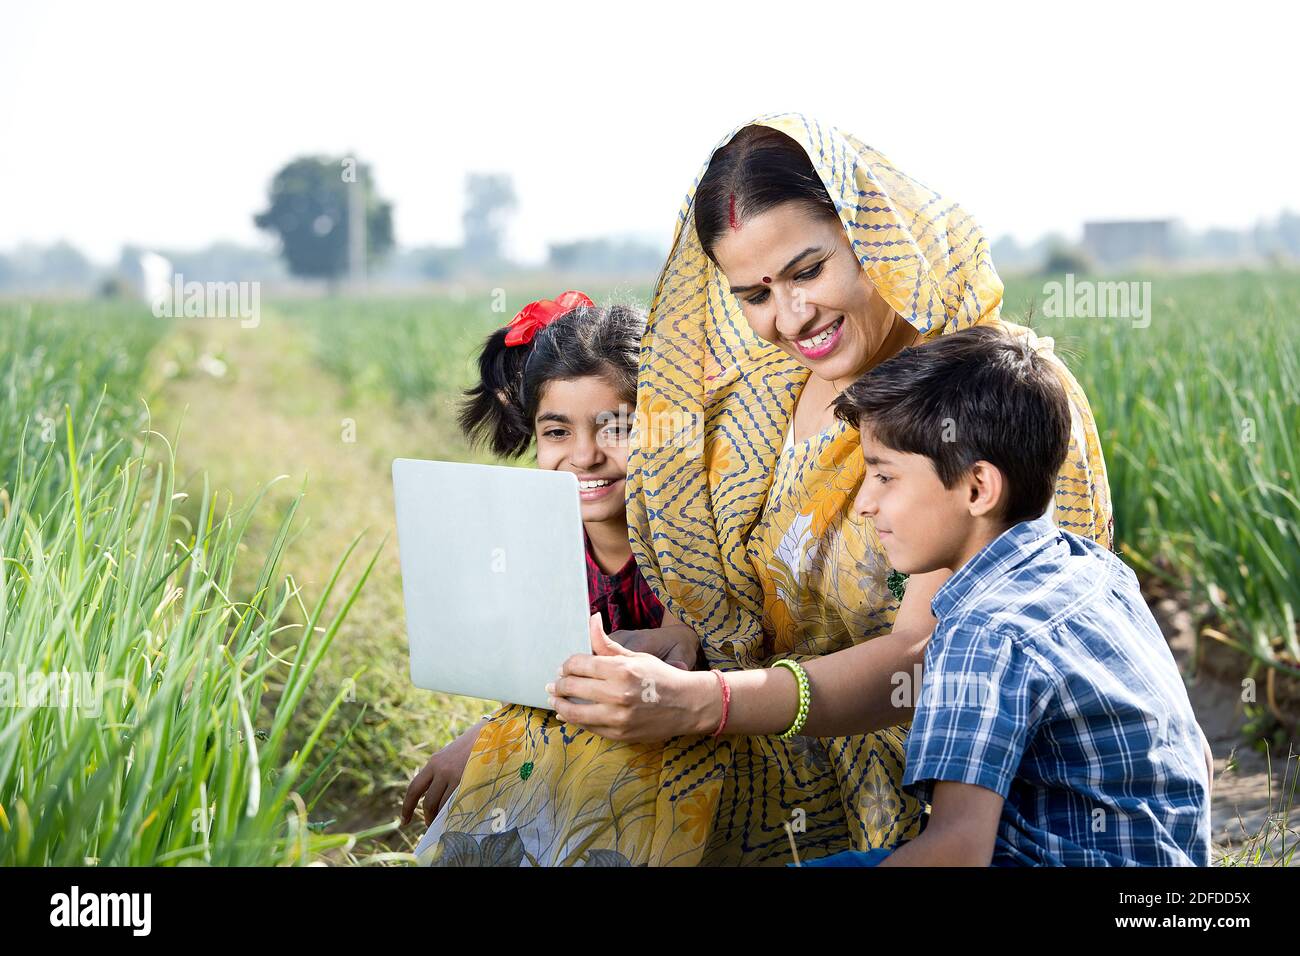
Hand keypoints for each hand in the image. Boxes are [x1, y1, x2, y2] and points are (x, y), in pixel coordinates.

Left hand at [400, 720, 485, 826]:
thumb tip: (432, 799)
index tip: (404, 821)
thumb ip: (438, 773)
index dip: (407, 807)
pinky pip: (458, 802)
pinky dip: (455, 811)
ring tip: (445, 821)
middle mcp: (441, 769)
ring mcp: (456, 775)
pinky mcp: (470, 780)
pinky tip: (457, 813)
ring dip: (442, 817)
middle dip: (427, 816)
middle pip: (428, 801)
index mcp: (433, 763)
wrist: (489, 733)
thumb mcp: (448, 756)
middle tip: (429, 824)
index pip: (414, 788)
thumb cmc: (469, 747)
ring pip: (443, 805)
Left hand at [547, 614, 717, 741]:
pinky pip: (588, 727)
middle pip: (572, 686)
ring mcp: (617, 717)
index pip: (579, 665)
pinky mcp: (619, 734)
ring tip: (555, 700)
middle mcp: (617, 694)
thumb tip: (592, 619)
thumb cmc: (661, 676)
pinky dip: (575, 720)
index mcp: (621, 669)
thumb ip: (608, 642)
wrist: (688, 705)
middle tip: (554, 684)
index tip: (565, 667)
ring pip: (574, 712)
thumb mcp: (636, 655)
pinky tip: (569, 714)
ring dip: (560, 705)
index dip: (567, 665)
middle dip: (559, 684)